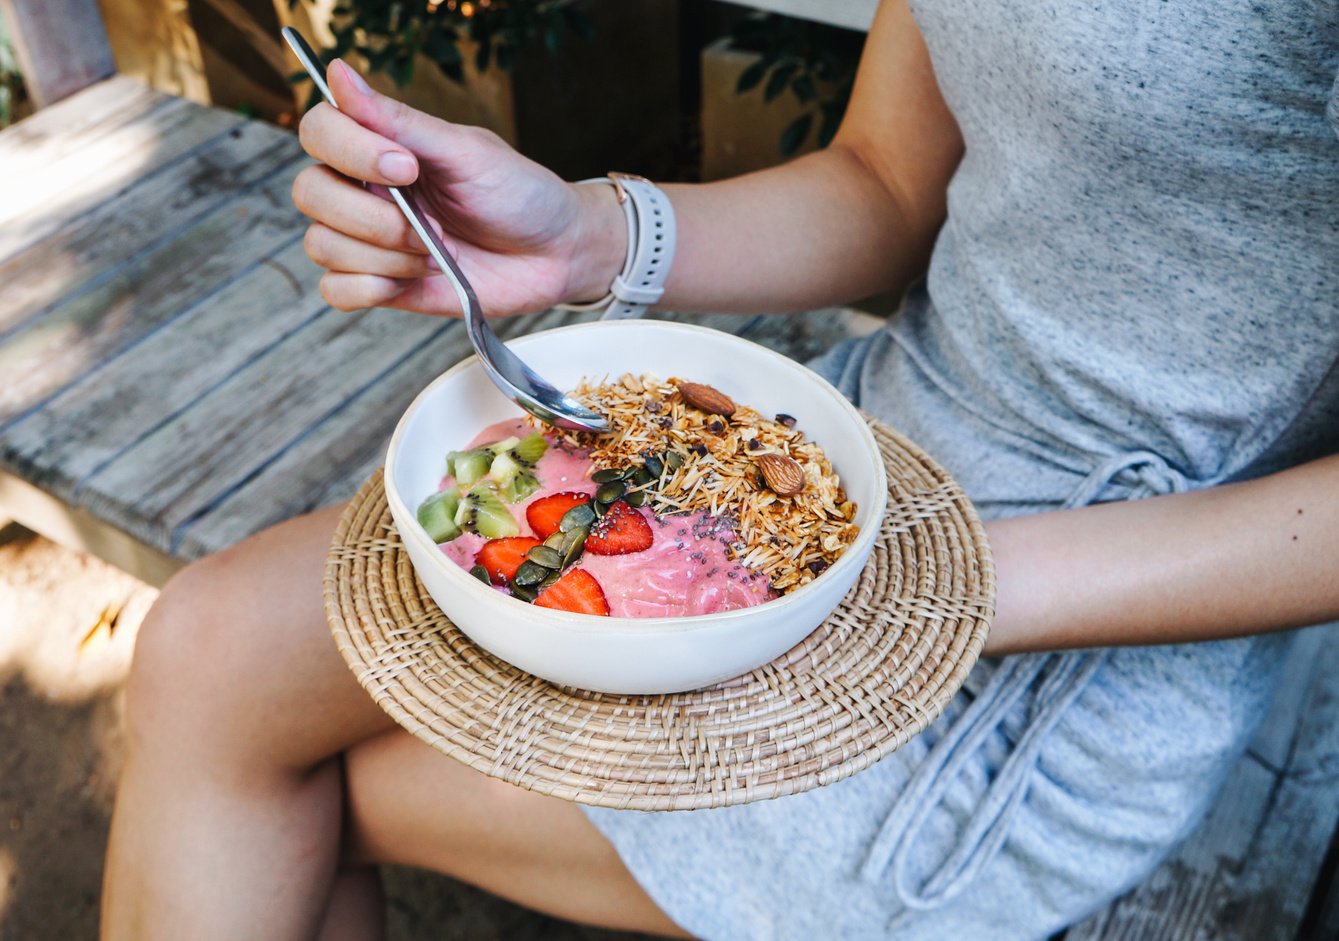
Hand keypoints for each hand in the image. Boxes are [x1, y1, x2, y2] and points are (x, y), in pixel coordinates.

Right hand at [292, 59, 623, 315]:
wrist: (558, 253)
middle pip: (310, 193)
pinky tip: (408, 280)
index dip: (350, 149)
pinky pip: (335, 291)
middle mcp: (366, 190)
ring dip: (382, 255)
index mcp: (381, 146)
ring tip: (433, 254)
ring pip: (321, 244)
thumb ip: (400, 120)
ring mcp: (371, 240)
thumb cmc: (519, 194)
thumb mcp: (466, 152)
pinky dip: (365, 288)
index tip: (406, 166)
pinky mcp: (383, 285)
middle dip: (371, 216)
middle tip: (427, 224)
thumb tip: (338, 72)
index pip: (319, 130)